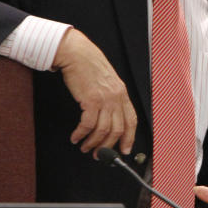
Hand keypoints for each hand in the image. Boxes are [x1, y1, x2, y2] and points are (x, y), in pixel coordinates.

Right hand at [53, 28, 136, 154]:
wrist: (76, 53)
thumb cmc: (88, 65)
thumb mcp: (106, 81)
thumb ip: (110, 97)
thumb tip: (108, 116)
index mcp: (122, 93)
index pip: (131, 120)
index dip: (129, 138)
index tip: (125, 150)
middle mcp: (116, 97)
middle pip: (118, 129)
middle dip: (108, 146)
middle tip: (99, 155)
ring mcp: (105, 99)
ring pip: (103, 130)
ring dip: (93, 143)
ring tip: (85, 147)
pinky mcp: (91, 99)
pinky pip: (88, 124)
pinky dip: (81, 134)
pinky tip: (76, 137)